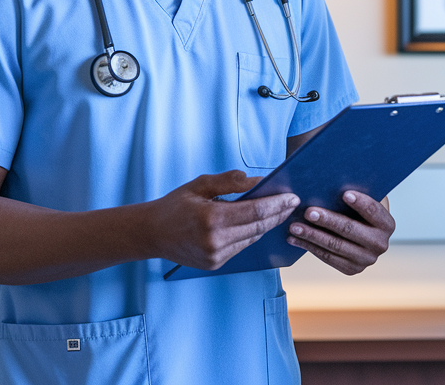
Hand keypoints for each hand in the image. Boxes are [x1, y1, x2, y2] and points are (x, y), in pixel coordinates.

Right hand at [147, 171, 299, 270]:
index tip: (291, 196)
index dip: (277, 204)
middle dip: (278, 214)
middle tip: (292, 202)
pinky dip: (252, 234)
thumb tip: (258, 180)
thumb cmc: (175, 205)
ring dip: (268, 224)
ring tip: (280, 211)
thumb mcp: (200, 185)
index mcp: (211, 218)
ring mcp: (216, 256)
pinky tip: (259, 224)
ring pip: (252, 238)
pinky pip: (241, 246)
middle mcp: (215, 241)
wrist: (152, 233)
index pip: (255, 211)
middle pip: (258, 226)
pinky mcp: (215, 264)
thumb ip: (230, 182)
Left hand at [286, 191, 394, 274]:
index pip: (373, 211)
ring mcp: (366, 259)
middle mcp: (380, 244)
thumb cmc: (358, 210)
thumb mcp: (363, 198)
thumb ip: (355, 190)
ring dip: (312, 235)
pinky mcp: (352, 269)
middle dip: (328, 220)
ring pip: (335, 245)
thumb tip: (331, 180)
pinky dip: (309, 247)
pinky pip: (328, 257)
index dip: (360, 203)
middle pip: (351, 230)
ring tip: (295, 227)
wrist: (362, 233)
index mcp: (387, 224)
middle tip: (308, 212)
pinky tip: (294, 239)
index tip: (344, 193)